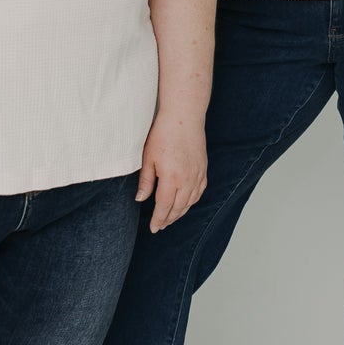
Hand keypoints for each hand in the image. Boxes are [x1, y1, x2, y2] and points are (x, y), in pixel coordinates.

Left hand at [137, 113, 207, 233]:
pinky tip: (186, 203)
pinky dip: (192, 201)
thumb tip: (140, 199)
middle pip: (178, 207)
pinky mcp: (203, 168)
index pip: (164, 207)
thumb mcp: (148, 157)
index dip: (158, 219)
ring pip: (190, 202)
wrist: (184, 116)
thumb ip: (146, 180)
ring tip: (171, 218)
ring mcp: (197, 175)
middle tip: (160, 226)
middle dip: (168, 219)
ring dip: (180, 212)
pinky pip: (199, 191)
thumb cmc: (163, 133)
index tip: (154, 228)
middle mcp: (187, 180)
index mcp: (171, 179)